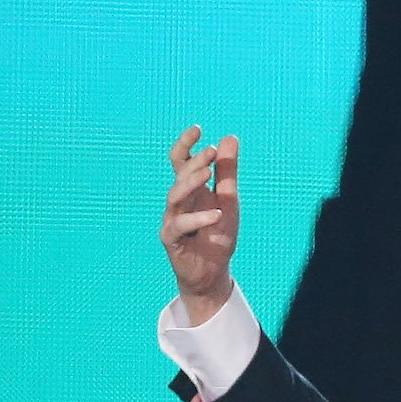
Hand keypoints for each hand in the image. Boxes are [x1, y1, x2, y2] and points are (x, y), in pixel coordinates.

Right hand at [161, 126, 239, 322]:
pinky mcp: (171, 238)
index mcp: (190, 189)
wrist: (212, 272)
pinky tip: (215, 214)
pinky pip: (180, 225)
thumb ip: (227, 172)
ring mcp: (172, 219)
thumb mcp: (228, 200)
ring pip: (175, 196)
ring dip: (191, 183)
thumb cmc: (217, 236)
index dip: (186, 144)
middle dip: (195, 161)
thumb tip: (229, 138)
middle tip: (212, 152)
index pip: (181, 160)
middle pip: (179, 175)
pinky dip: (198, 219)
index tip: (198, 129)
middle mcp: (178, 201)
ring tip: (208, 173)